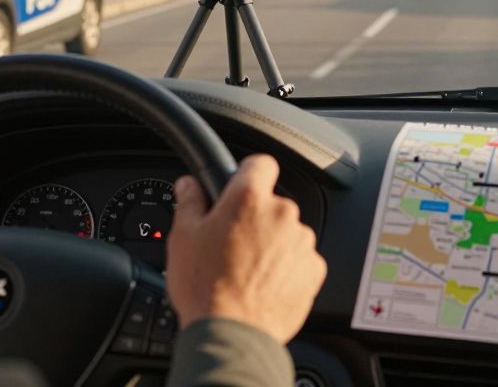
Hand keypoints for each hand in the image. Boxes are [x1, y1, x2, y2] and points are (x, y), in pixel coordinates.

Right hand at [165, 154, 326, 343]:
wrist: (233, 334)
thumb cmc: (206, 288)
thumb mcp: (183, 239)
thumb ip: (190, 202)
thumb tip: (189, 185)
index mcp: (248, 198)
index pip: (260, 163)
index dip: (248, 173)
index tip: (240, 186)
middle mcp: (281, 213)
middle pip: (272, 203)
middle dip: (255, 218)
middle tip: (232, 242)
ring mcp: (301, 242)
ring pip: (287, 232)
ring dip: (272, 243)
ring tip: (247, 269)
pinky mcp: (314, 269)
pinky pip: (300, 258)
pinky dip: (287, 267)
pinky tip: (263, 283)